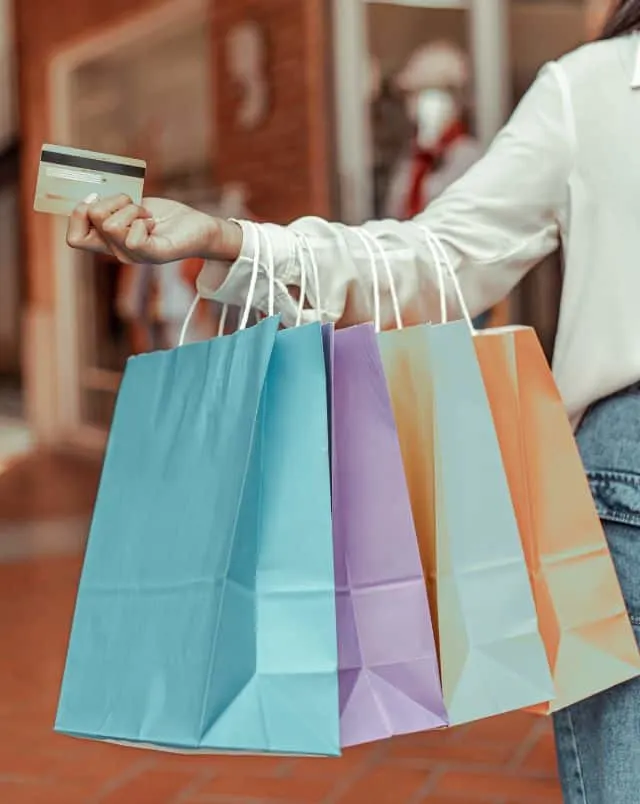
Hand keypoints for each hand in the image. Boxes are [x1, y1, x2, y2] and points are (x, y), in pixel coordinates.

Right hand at [66, 194, 243, 263]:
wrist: (198, 227)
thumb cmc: (164, 217)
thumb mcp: (129, 208)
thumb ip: (109, 206)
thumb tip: (88, 197)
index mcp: (109, 242)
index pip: (74, 239)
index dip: (78, 214)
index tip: (99, 200)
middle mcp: (118, 252)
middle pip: (93, 218)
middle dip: (112, 200)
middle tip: (135, 207)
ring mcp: (135, 256)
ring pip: (110, 223)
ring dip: (131, 208)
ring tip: (147, 215)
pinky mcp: (154, 255)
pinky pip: (133, 237)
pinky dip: (142, 221)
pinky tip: (153, 223)